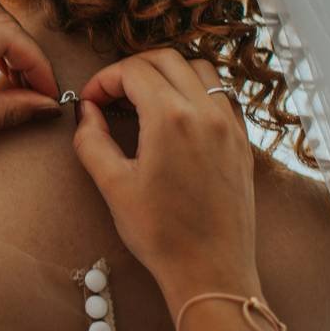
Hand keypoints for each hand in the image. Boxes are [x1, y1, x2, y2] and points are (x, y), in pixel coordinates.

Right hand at [72, 49, 259, 316]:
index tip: (90, 101)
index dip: (103, 79)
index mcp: (170, 118)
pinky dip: (195, 90)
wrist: (211, 271)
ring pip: (200, 69)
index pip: (133, 71)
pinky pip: (221, 94)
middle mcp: (205, 112)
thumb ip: (91, 140)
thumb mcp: (112, 185)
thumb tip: (87, 112)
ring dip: (168, 72)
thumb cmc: (161, 234)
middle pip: (166, 59)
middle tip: (111, 94)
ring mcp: (230, 125)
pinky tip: (177, 115)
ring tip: (144, 97)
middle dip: (132, 68)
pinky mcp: (242, 142)